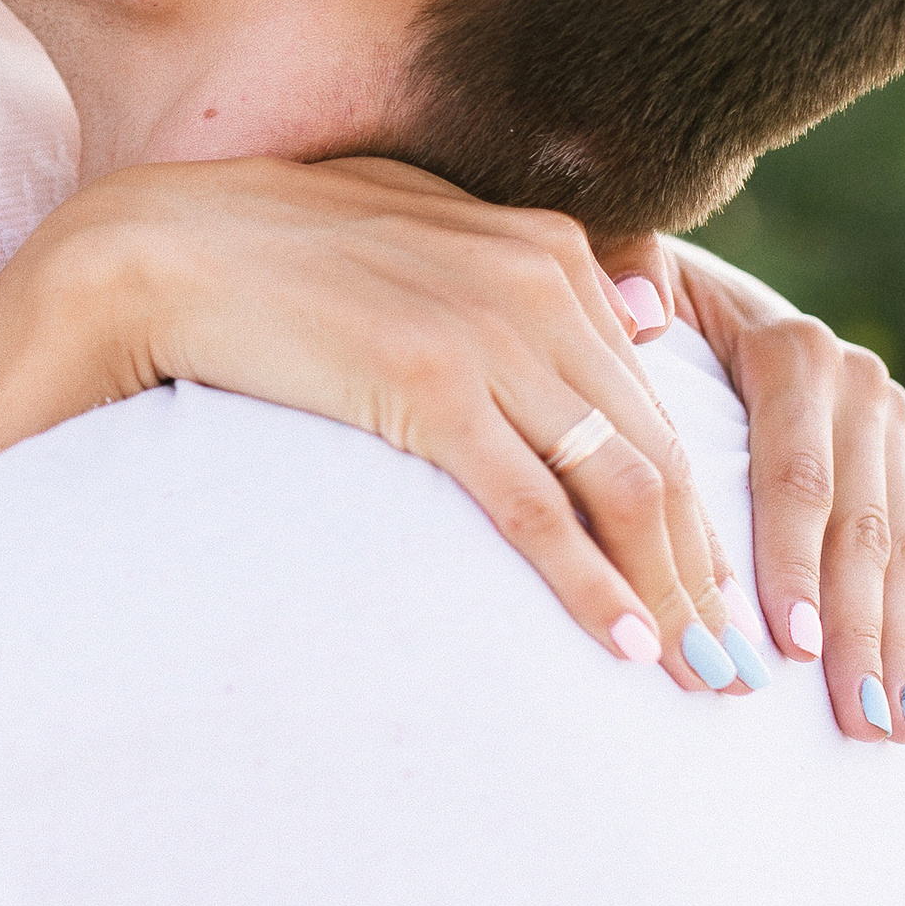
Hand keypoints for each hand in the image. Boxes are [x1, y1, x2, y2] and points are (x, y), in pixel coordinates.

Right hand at [71, 157, 748, 692]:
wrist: (166, 247)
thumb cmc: (283, 251)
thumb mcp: (427, 232)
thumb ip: (530, 269)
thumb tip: (641, 311)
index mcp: (551, 253)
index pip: (656, 405)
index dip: (702, 509)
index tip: (726, 591)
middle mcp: (541, 287)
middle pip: (660, 452)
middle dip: (709, 570)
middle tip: (738, 663)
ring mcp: (488, 336)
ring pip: (621, 486)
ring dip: (672, 591)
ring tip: (701, 673)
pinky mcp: (429, 388)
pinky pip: (534, 507)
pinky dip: (591, 583)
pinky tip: (625, 642)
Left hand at [649, 239, 904, 743]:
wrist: (695, 282)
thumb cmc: (640, 296)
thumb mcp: (628, 275)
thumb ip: (629, 281)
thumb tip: (640, 313)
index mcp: (793, 350)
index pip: (795, 475)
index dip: (793, 560)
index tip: (789, 641)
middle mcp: (856, 386)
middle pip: (858, 527)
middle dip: (856, 631)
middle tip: (852, 717)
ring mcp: (886, 429)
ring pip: (899, 552)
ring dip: (898, 648)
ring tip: (891, 730)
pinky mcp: (898, 465)